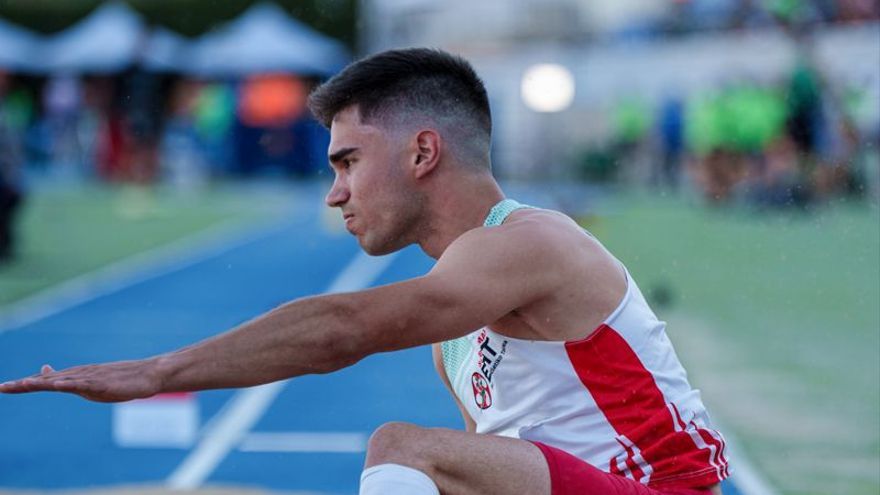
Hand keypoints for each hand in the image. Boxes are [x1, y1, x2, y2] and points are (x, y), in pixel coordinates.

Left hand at [0, 360, 162, 402]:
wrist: (148, 374)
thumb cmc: (121, 379)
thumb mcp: (92, 382)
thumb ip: (72, 381)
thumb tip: (53, 374)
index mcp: (74, 377)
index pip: (43, 381)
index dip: (22, 385)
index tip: (2, 388)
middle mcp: (78, 374)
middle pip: (45, 380)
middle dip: (23, 385)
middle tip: (1, 387)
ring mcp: (89, 378)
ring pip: (59, 380)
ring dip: (39, 383)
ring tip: (20, 385)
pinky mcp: (102, 383)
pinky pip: (82, 384)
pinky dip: (67, 383)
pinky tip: (56, 385)